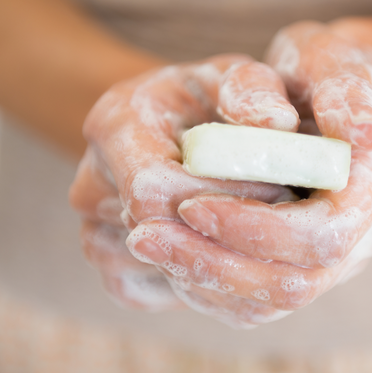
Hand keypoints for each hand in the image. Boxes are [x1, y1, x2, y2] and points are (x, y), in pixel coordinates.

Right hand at [70, 54, 298, 310]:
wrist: (176, 134)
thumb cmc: (211, 102)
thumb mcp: (237, 76)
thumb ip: (254, 90)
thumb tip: (276, 124)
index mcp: (113, 125)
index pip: (155, 190)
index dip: (226, 199)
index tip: (279, 189)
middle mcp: (90, 185)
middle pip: (161, 240)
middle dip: (233, 232)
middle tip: (281, 213)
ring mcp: (95, 235)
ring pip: (168, 274)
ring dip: (227, 258)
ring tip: (259, 224)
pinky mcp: (117, 273)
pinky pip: (168, 296)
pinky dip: (213, 284)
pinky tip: (235, 250)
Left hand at [126, 21, 371, 327]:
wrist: (327, 94)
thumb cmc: (324, 69)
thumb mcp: (332, 59)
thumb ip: (346, 90)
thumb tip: (364, 134)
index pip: (322, 235)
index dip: (254, 228)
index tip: (189, 204)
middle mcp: (367, 232)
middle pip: (296, 282)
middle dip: (215, 261)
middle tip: (144, 235)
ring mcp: (339, 258)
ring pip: (272, 301)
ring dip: (204, 278)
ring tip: (146, 243)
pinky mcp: (306, 266)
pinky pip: (258, 302)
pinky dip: (210, 285)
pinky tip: (172, 255)